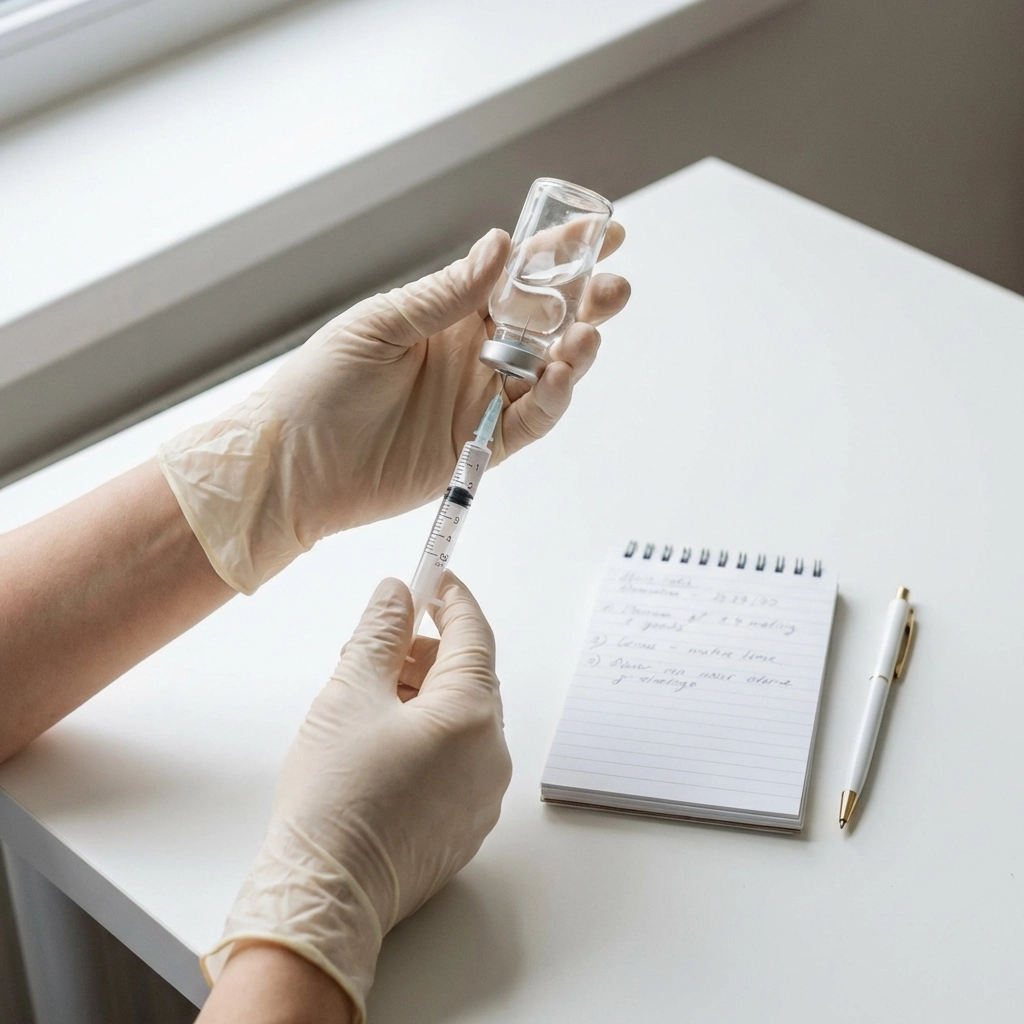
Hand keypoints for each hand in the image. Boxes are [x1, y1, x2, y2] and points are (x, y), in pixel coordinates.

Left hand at [158, 226, 628, 592]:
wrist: (293, 466)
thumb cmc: (319, 387)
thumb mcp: (379, 325)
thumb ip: (445, 294)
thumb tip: (500, 248)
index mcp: (446, 316)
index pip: (514, 279)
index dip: (557, 256)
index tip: (599, 233)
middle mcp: (471, 356)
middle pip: (544, 325)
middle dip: (584, 303)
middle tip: (614, 287)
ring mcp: (478, 401)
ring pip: (546, 373)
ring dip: (575, 351)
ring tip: (589, 332)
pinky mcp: (478, 445)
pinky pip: (530, 422)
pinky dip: (552, 400)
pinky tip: (561, 376)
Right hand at [202, 574, 511, 1021]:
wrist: (325, 894)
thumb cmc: (335, 796)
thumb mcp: (350, 693)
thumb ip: (380, 633)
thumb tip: (397, 594)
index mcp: (471, 715)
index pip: (474, 635)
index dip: (451, 600)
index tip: (433, 577)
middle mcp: (490, 754)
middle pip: (469, 678)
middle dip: (428, 652)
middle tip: (381, 644)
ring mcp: (482, 795)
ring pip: (461, 721)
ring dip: (424, 695)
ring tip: (369, 695)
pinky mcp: (465, 826)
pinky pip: (457, 761)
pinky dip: (429, 737)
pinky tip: (382, 742)